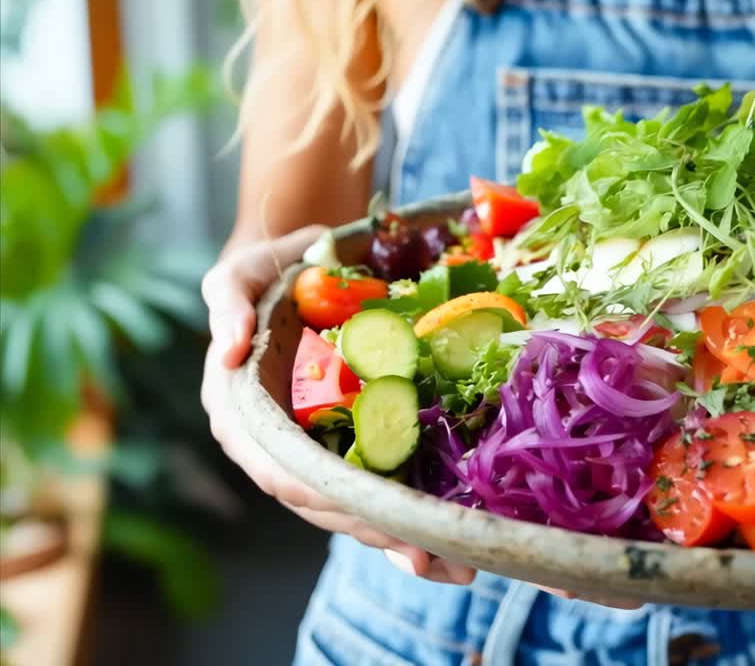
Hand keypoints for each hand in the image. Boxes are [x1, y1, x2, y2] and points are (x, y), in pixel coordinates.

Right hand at [200, 225, 474, 584]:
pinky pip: (375, 491)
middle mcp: (277, 445)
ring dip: (399, 541)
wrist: (300, 265)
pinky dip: (408, 521)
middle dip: (374, 531)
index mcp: (243, 417)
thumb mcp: (238, 274)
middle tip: (429, 551)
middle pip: (324, 503)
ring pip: (351, 509)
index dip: (323, 497)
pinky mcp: (350, 446)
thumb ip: (225, 301)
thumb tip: (225, 347)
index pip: (280, 471)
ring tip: (453, 565)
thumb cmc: (265, 273)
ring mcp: (316, 450)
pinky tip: (449, 550)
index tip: (368, 513)